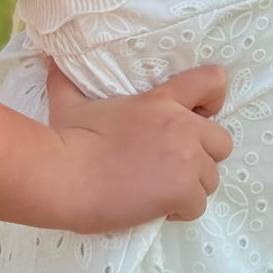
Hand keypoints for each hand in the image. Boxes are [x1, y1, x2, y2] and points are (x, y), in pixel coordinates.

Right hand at [44, 57, 234, 234]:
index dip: (212, 101)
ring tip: (161, 193)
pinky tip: (157, 210)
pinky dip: (180, 212)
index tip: (197, 117)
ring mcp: (185, 159)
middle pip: (222, 143)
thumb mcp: (71, 102)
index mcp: (163, 100)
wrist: (63, 176)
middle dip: (202, 158)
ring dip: (190, 188)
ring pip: (211, 179)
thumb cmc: (67, 140)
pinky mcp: (181, 190)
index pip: (214, 81)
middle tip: (172, 169)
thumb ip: (67, 80)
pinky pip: (197, 206)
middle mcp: (182, 126)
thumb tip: (50, 60)